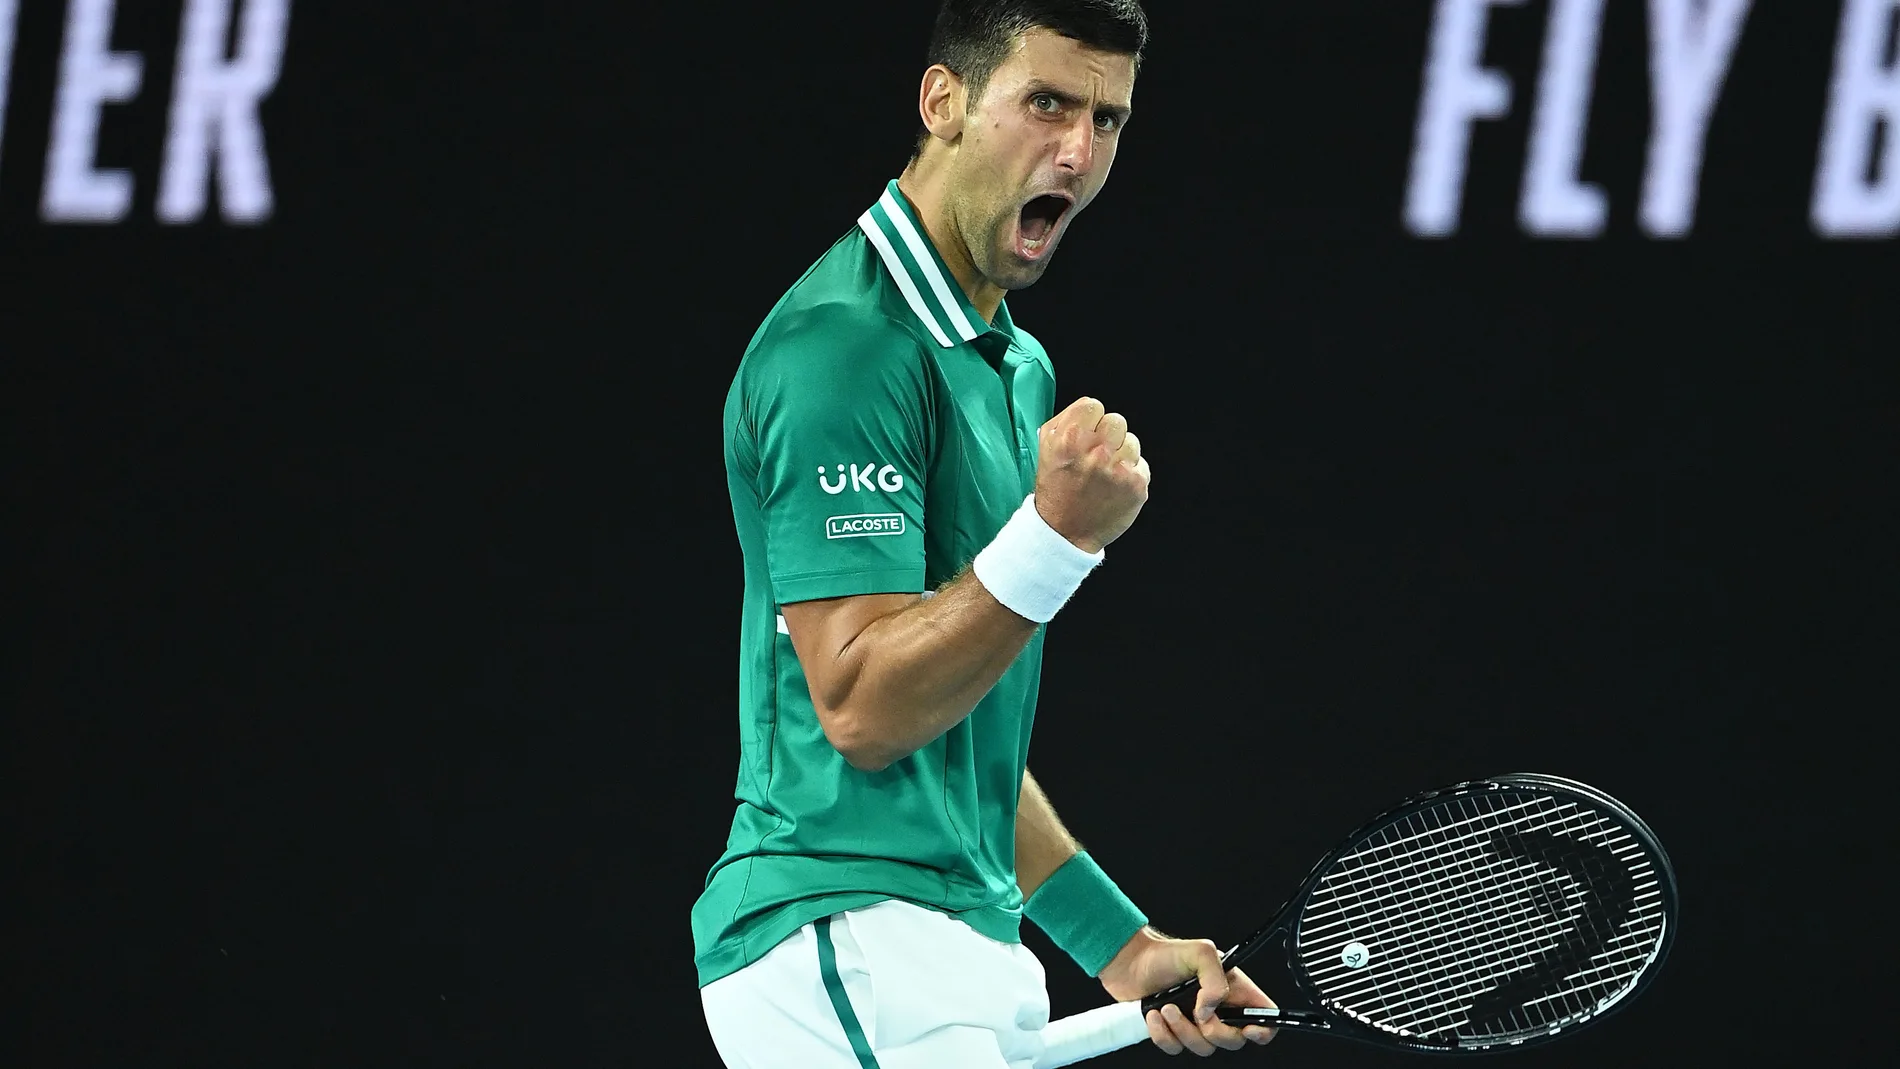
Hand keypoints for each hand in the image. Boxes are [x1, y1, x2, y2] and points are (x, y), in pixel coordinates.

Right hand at [1033, 396, 1150, 552]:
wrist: (1065, 532)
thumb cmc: (1056, 487)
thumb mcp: (1046, 448)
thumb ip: (1066, 420)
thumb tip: (1090, 407)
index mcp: (1069, 439)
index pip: (1093, 405)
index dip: (1090, 421)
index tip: (1085, 437)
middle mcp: (1095, 452)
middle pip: (1116, 420)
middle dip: (1108, 435)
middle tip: (1097, 455)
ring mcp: (1118, 470)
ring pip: (1132, 442)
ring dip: (1121, 455)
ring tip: (1105, 473)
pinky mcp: (1136, 486)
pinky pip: (1142, 464)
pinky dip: (1130, 474)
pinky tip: (1115, 487)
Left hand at [1098, 928, 1277, 1056]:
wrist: (1129, 962)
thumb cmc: (1163, 953)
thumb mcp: (1200, 953)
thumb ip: (1216, 980)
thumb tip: (1212, 1009)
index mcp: (1233, 990)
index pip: (1263, 1016)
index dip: (1263, 1029)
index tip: (1248, 1029)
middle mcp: (1217, 1009)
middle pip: (1235, 1041)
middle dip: (1215, 1032)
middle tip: (1198, 1013)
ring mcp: (1195, 1023)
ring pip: (1204, 1048)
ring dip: (1183, 1030)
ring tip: (1167, 1007)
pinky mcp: (1173, 1033)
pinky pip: (1176, 1049)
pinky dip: (1163, 1035)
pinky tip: (1154, 1014)